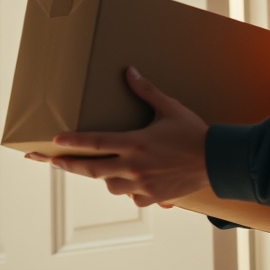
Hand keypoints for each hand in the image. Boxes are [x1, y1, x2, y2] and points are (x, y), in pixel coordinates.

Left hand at [25, 67, 208, 206]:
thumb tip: (129, 71)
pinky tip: (131, 182)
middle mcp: (134, 166)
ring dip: (102, 177)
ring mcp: (142, 184)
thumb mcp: (169, 108)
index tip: (55, 142)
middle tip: (51, 161)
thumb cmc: (194, 132)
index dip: (72, 142)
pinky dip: (129, 190)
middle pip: (92, 169)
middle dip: (68, 165)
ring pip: (110, 185)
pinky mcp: (153, 197)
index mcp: (135, 143)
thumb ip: (146, 91)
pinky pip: (132, 196)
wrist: (218, 161)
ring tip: (97, 168)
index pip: (95, 143)